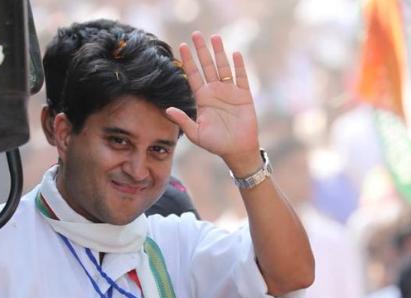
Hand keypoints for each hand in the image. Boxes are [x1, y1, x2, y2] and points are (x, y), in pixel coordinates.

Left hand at [166, 32, 260, 175]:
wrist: (237, 150)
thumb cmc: (215, 144)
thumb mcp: (195, 133)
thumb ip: (182, 120)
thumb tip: (167, 109)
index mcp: (202, 98)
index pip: (193, 75)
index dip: (188, 61)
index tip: (182, 46)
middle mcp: (215, 92)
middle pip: (207, 66)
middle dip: (201, 51)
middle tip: (196, 34)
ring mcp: (230, 92)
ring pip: (223, 67)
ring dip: (219, 53)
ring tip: (215, 37)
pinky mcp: (244, 96)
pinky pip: (241, 77)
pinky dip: (239, 66)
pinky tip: (235, 54)